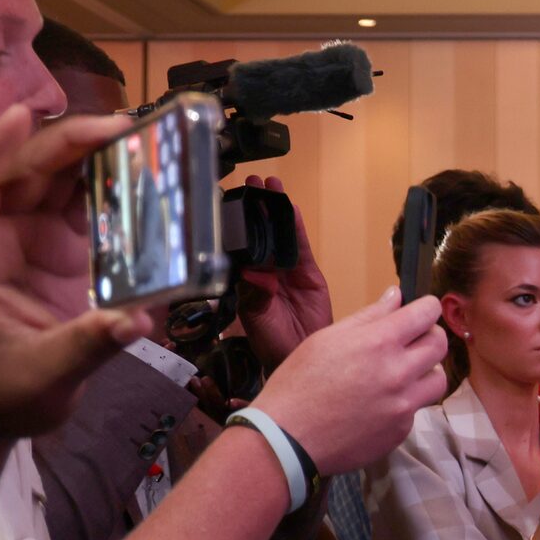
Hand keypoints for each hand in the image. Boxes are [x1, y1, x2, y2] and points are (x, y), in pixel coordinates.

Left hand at [0, 103, 151, 438]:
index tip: (21, 114)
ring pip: (56, 182)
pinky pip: (83, 209)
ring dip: (94, 157)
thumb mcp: (37, 379)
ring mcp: (28, 241)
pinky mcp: (59, 254)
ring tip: (143, 140)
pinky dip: (111, 191)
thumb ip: (86, 348)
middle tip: (125, 126)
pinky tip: (146, 178)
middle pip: (24, 172)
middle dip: (69, 142)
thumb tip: (138, 320)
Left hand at [235, 176, 331, 367]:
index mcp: (246, 281)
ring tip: (271, 185)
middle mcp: (265, 272)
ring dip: (276, 210)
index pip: (240, 247)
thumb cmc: (273, 344)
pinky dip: (296, 228)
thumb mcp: (257, 319)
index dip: (237, 224)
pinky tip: (292, 209)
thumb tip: (255, 273)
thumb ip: (255, 295)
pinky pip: (301, 247)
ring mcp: (287, 272)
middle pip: (261, 234)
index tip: (230, 203)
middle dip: (256, 209)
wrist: (301, 356)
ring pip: (281, 235)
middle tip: (251, 183)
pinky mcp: (308, 274)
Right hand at [254, 288, 448, 474]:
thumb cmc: (298, 383)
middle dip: (429, 336)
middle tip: (411, 340)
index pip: (427, 314)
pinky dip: (405, 401)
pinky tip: (379, 403)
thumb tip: (396, 295)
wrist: (287, 438)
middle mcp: (398, 373)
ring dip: (426, 371)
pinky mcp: (401, 430)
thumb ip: (368, 316)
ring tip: (402, 373)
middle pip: (440, 344)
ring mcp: (403, 405)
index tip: (420, 311)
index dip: (426, 308)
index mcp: (378, 343)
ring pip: (438, 379)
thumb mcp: (326, 339)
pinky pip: (417, 408)